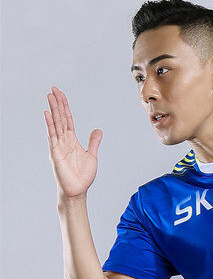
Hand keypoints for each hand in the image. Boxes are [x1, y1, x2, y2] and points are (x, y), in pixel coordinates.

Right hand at [44, 86, 102, 200]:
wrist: (78, 190)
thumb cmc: (83, 175)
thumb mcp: (92, 155)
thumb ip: (93, 142)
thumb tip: (98, 130)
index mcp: (72, 140)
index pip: (67, 119)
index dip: (65, 107)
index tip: (61, 95)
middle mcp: (64, 140)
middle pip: (60, 118)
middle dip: (57, 103)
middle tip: (53, 89)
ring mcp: (58, 145)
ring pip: (55, 123)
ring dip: (53, 109)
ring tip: (49, 96)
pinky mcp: (55, 152)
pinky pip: (52, 135)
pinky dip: (50, 124)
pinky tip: (47, 114)